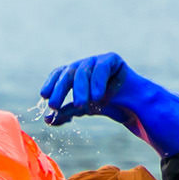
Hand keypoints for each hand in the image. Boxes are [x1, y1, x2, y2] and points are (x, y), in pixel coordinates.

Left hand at [40, 52, 178, 156]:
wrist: (134, 107)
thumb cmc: (109, 106)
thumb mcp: (84, 109)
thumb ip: (66, 112)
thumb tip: (47, 120)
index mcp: (76, 73)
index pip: (59, 74)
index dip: (51, 83)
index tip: (44, 96)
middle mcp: (86, 64)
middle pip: (68, 72)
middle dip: (60, 89)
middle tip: (54, 105)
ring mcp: (99, 60)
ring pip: (83, 70)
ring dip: (79, 89)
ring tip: (82, 105)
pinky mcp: (113, 60)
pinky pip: (101, 67)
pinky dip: (97, 82)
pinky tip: (98, 97)